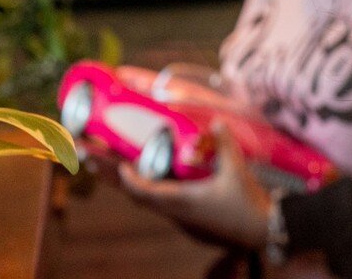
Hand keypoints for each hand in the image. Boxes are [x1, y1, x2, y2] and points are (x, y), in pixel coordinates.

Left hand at [118, 124, 271, 249]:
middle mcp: (175, 212)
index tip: (116, 163)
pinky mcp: (189, 220)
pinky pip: (161, 204)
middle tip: (89, 159)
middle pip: (136, 196)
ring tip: (113, 167)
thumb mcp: (237, 171)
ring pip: (147, 201)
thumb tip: (216, 122)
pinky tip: (151, 179)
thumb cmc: (247, 204)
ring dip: (130, 184)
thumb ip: (225, 145)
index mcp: (182, 202)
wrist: (262, 230)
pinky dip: (148, 190)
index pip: (143, 192)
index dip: (126, 178)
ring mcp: (181, 218)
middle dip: (113, 178)